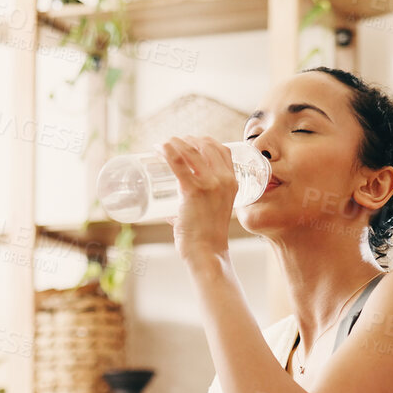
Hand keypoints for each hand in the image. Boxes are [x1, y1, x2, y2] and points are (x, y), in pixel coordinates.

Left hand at [160, 135, 237, 258]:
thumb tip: (173, 210)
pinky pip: (178, 163)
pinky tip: (159, 148)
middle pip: (205, 145)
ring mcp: (210, 184)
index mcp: (232, 182)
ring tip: (161, 146)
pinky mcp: (193, 191)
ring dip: (174, 143)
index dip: (204, 141)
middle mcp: (224, 179)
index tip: (189, 143)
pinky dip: (167, 151)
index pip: (222, 149)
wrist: (208, 253)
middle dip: (186, 140)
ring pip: (190, 151)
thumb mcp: (215, 211)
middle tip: (171, 144)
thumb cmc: (207, 237)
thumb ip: (199, 205)